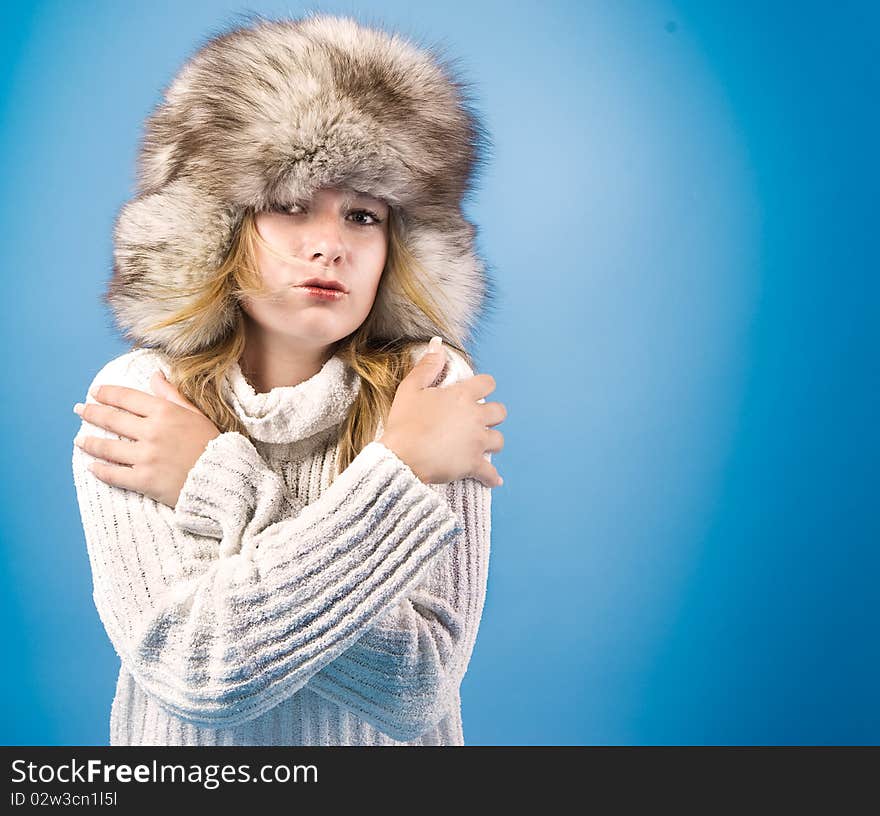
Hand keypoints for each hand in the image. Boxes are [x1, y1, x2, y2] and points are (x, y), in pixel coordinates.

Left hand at [73, 371, 221, 507]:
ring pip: (107, 447)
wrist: (225, 478)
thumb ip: (172, 395)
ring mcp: (146, 457)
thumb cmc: (212, 444)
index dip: (107, 393)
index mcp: (165, 412)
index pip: (126, 398)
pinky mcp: (144, 480)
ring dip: (89, 443)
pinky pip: (114, 474)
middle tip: (80, 410)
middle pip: (111, 419)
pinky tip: (92, 466)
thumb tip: (155, 375)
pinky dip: (99, 470)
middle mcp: (152, 432)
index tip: (96, 392)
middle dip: (91, 413)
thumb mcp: (195, 414)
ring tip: (80, 440)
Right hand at [378, 342, 505, 487]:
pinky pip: (491, 473)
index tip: (478, 391)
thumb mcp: (410, 389)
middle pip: (500, 412)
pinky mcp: (474, 464)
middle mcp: (475, 417)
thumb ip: (427, 366)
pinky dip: (492, 477)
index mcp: (462, 396)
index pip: (487, 383)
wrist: (402, 457)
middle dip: (492, 415)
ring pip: (499, 441)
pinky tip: (494, 479)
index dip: (484, 386)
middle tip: (479, 419)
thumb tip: (438, 346)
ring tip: (482, 445)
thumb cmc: (404, 423)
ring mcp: (477, 442)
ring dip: (491, 442)